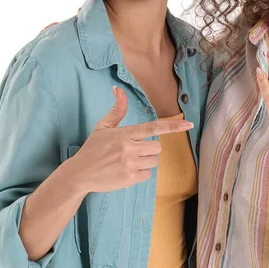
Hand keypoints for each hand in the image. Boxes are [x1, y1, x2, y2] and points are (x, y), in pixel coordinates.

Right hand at [64, 86, 192, 194]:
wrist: (79, 174)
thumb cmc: (92, 149)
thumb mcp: (102, 127)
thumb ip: (117, 110)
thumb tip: (118, 89)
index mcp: (124, 134)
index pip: (152, 128)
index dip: (172, 127)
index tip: (189, 124)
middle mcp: (129, 149)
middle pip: (157, 147)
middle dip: (150, 148)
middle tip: (135, 149)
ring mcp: (130, 165)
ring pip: (154, 161)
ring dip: (146, 160)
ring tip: (129, 160)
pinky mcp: (129, 179)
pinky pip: (147, 174)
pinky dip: (140, 172)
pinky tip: (126, 170)